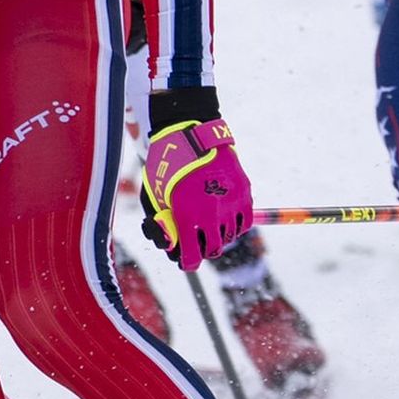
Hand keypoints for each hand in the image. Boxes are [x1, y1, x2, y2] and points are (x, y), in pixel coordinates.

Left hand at [139, 87, 253, 270]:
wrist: (191, 136)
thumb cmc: (166, 166)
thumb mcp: (154, 197)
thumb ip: (162, 224)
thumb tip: (172, 246)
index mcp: (186, 216)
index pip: (192, 258)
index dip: (188, 262)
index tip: (187, 260)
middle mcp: (211, 213)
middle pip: (214, 251)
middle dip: (204, 250)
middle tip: (198, 241)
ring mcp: (230, 203)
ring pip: (230, 237)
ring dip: (219, 236)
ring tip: (209, 223)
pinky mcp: (243, 193)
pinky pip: (244, 222)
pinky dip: (235, 225)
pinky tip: (225, 217)